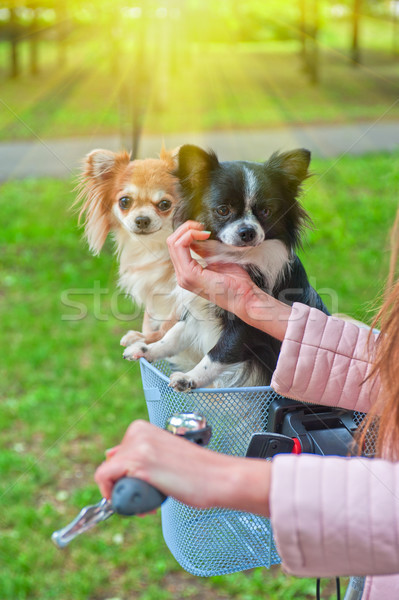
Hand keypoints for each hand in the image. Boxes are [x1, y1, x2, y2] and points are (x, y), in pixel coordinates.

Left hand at [95, 420, 270, 516]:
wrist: (218, 478)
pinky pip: (105, 478)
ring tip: (149, 502)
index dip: (127, 477)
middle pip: (111, 466)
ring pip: (108, 474)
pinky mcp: (139, 461)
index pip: (117, 455)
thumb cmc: (196, 472)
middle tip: (149, 497)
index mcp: (142, 428)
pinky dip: (113, 495)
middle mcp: (137, 431)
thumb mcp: (163, 456)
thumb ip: (140, 454)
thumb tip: (110, 455)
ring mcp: (137, 444)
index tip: (144, 487)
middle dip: (125, 486)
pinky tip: (138, 505)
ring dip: (125, 494)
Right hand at [167, 221, 291, 339]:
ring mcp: (184, 277)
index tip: (203, 229)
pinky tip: (204, 235)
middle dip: (186, 228)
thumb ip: (205, 251)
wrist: (246, 298)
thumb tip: (198, 237)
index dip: (187, 232)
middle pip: (172, 243)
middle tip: (201, 226)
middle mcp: (182, 276)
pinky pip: (180, 247)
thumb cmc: (237, 283)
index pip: (176, 247)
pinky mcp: (190, 275)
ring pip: (173, 243)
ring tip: (203, 230)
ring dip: (188, 231)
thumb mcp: (218, 261)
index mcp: (187, 274)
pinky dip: (190, 236)